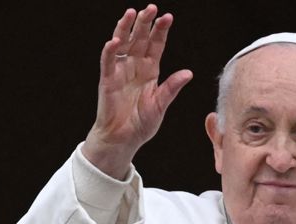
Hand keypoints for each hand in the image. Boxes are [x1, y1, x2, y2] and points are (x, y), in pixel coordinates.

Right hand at [83, 5, 192, 178]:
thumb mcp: (161, 105)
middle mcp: (135, 67)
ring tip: (132, 13)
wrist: (123, 139)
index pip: (156, 45)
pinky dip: (110, 50)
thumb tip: (188, 73)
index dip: (161, 31)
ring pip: (123, 44)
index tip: (168, 17)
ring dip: (126, 28)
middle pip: (139, 39)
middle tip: (151, 8)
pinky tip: (115, 40)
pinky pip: (108, 61)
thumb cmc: (141, 123)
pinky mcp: (108, 80)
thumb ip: (172, 88)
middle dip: (145, 23)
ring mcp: (120, 71)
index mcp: (150, 71)